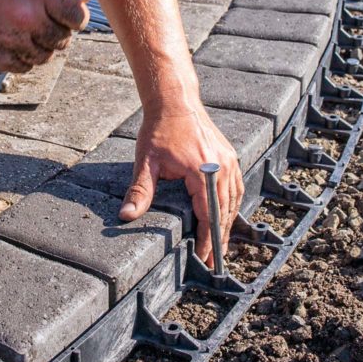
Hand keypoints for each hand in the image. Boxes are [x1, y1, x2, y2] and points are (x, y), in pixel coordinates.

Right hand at [0, 0, 90, 71]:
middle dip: (57, 33)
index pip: (78, 16)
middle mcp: (26, 19)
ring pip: (44, 57)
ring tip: (24, 32)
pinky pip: (24, 67)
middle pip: (62, 40)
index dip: (77, 17)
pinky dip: (21, 59)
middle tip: (42, 23)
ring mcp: (11, 41)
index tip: (70, 15)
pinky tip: (10, 41)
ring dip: (39, 48)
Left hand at [118, 100, 244, 267]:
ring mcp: (228, 160)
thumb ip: (140, 191)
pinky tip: (225, 215)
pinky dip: (232, 204)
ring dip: (228, 223)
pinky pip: (235, 186)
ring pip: (233, 199)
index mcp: (201, 170)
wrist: (175, 100)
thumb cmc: (160, 128)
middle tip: (214, 261)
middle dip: (220, 237)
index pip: (209, 214)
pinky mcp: (229, 155)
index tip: (204, 257)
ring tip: (220, 243)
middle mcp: (220, 166)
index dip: (207, 239)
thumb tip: (127, 215)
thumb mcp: (146, 162)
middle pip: (225, 211)